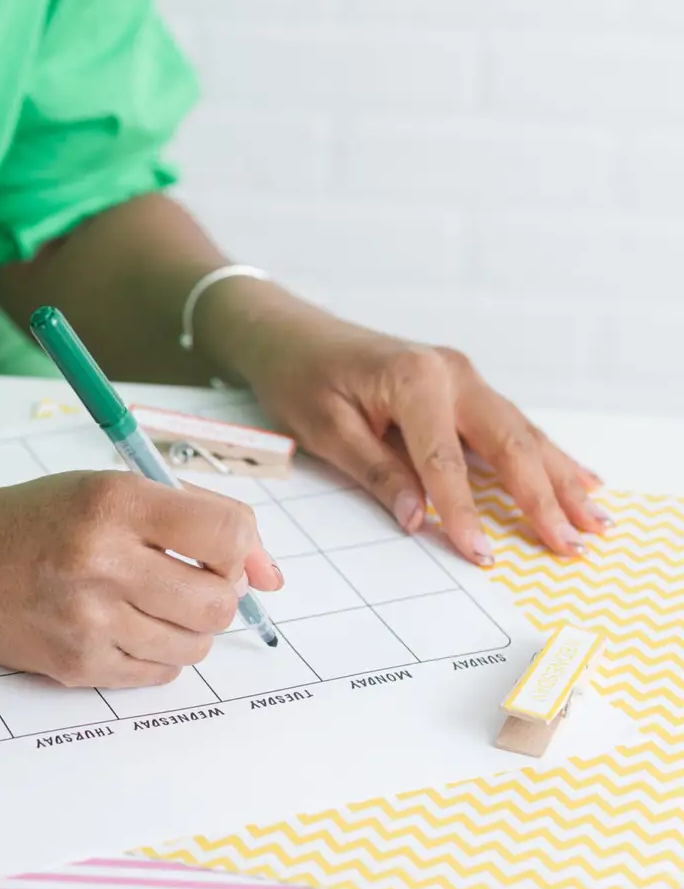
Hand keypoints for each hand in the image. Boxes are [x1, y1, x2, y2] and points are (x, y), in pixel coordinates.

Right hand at [0, 472, 281, 687]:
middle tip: (192, 582)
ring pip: (196, 644)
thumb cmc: (43, 518)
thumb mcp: (115, 491)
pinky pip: (160, 673)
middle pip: (220, 601)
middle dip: (222, 595)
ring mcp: (88, 619)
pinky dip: (159, 653)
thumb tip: (273, 577)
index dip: (240, 548)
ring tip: (154, 603)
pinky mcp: (77, 663)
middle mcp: (101, 560)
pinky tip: (126, 626)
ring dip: (191, 628)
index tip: (221, 552)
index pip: (227, 533)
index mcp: (115, 503)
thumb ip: (199, 519)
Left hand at [222, 296, 608, 566]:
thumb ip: (376, 471)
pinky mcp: (465, 387)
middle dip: (543, 497)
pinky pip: (515, 426)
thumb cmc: (301, 377)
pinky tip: (582, 480)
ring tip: (595, 520)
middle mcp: (452, 373)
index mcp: (414, 380)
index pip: (445, 461)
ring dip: (561, 479)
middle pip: (509, 443)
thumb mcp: (325, 428)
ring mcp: (464, 377)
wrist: (294, 332)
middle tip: (572, 544)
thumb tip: (416, 518)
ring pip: (524, 434)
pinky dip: (549, 456)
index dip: (464, 513)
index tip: (482, 555)